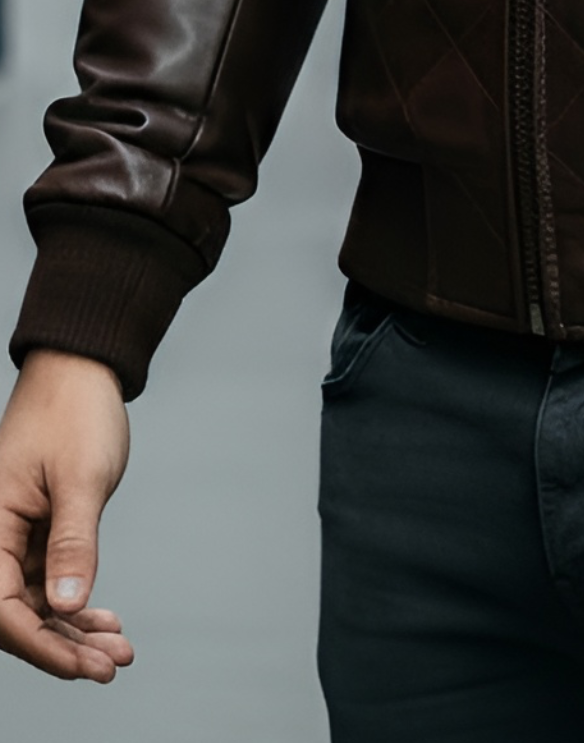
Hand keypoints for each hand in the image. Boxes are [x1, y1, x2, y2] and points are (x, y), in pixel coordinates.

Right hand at [0, 350, 133, 681]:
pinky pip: (48, 582)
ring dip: (73, 630)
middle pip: (17, 614)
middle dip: (62, 646)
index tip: (83, 666)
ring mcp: (14, 536)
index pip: (2, 607)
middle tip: (111, 665)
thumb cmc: (75, 412)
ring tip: (119, 650)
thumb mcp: (80, 478)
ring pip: (36, 603)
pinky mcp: (36, 532)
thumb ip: (73, 543)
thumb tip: (66, 606)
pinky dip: (76, 604)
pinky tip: (106, 622)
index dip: (40, 644)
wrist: (83, 370)